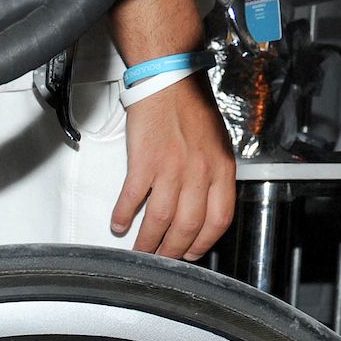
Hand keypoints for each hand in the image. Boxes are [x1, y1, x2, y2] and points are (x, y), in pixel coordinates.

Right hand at [112, 79, 235, 260]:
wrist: (170, 81)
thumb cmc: (191, 108)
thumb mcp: (217, 144)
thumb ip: (214, 175)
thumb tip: (202, 205)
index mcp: (220, 169)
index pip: (218, 219)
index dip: (203, 242)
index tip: (191, 253)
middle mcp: (198, 172)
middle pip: (187, 226)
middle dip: (173, 250)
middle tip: (162, 259)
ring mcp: (171, 168)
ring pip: (160, 219)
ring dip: (148, 241)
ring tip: (141, 251)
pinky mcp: (145, 162)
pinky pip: (133, 198)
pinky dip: (124, 216)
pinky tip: (120, 224)